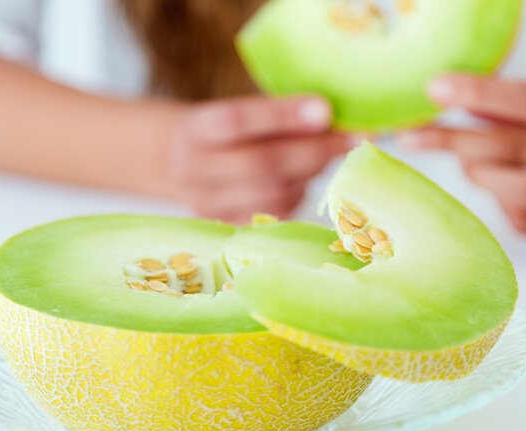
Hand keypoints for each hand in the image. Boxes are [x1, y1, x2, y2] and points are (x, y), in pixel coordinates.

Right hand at [169, 95, 348, 222]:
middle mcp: (194, 168)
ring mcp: (206, 203)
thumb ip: (274, 114)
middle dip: (314, 150)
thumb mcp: (232, 110)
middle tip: (351, 138)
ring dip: (308, 175)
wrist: (173, 161)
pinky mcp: (223, 225)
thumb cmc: (220, 131)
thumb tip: (333, 117)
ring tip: (325, 156)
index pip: (238, 120)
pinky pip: (272, 214)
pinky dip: (296, 195)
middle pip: (262, 164)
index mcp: (195, 128)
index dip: (283, 115)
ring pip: (272, 193)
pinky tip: (301, 179)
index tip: (326, 109)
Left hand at [397, 75, 525, 252]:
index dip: (478, 93)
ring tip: (468, 166)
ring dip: (482, 177)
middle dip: (457, 140)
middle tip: (415, 137)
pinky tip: (502, 195)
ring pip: (523, 191)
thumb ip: (507, 107)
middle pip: (515, 147)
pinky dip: (503, 207)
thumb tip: (443, 94)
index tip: (434, 89)